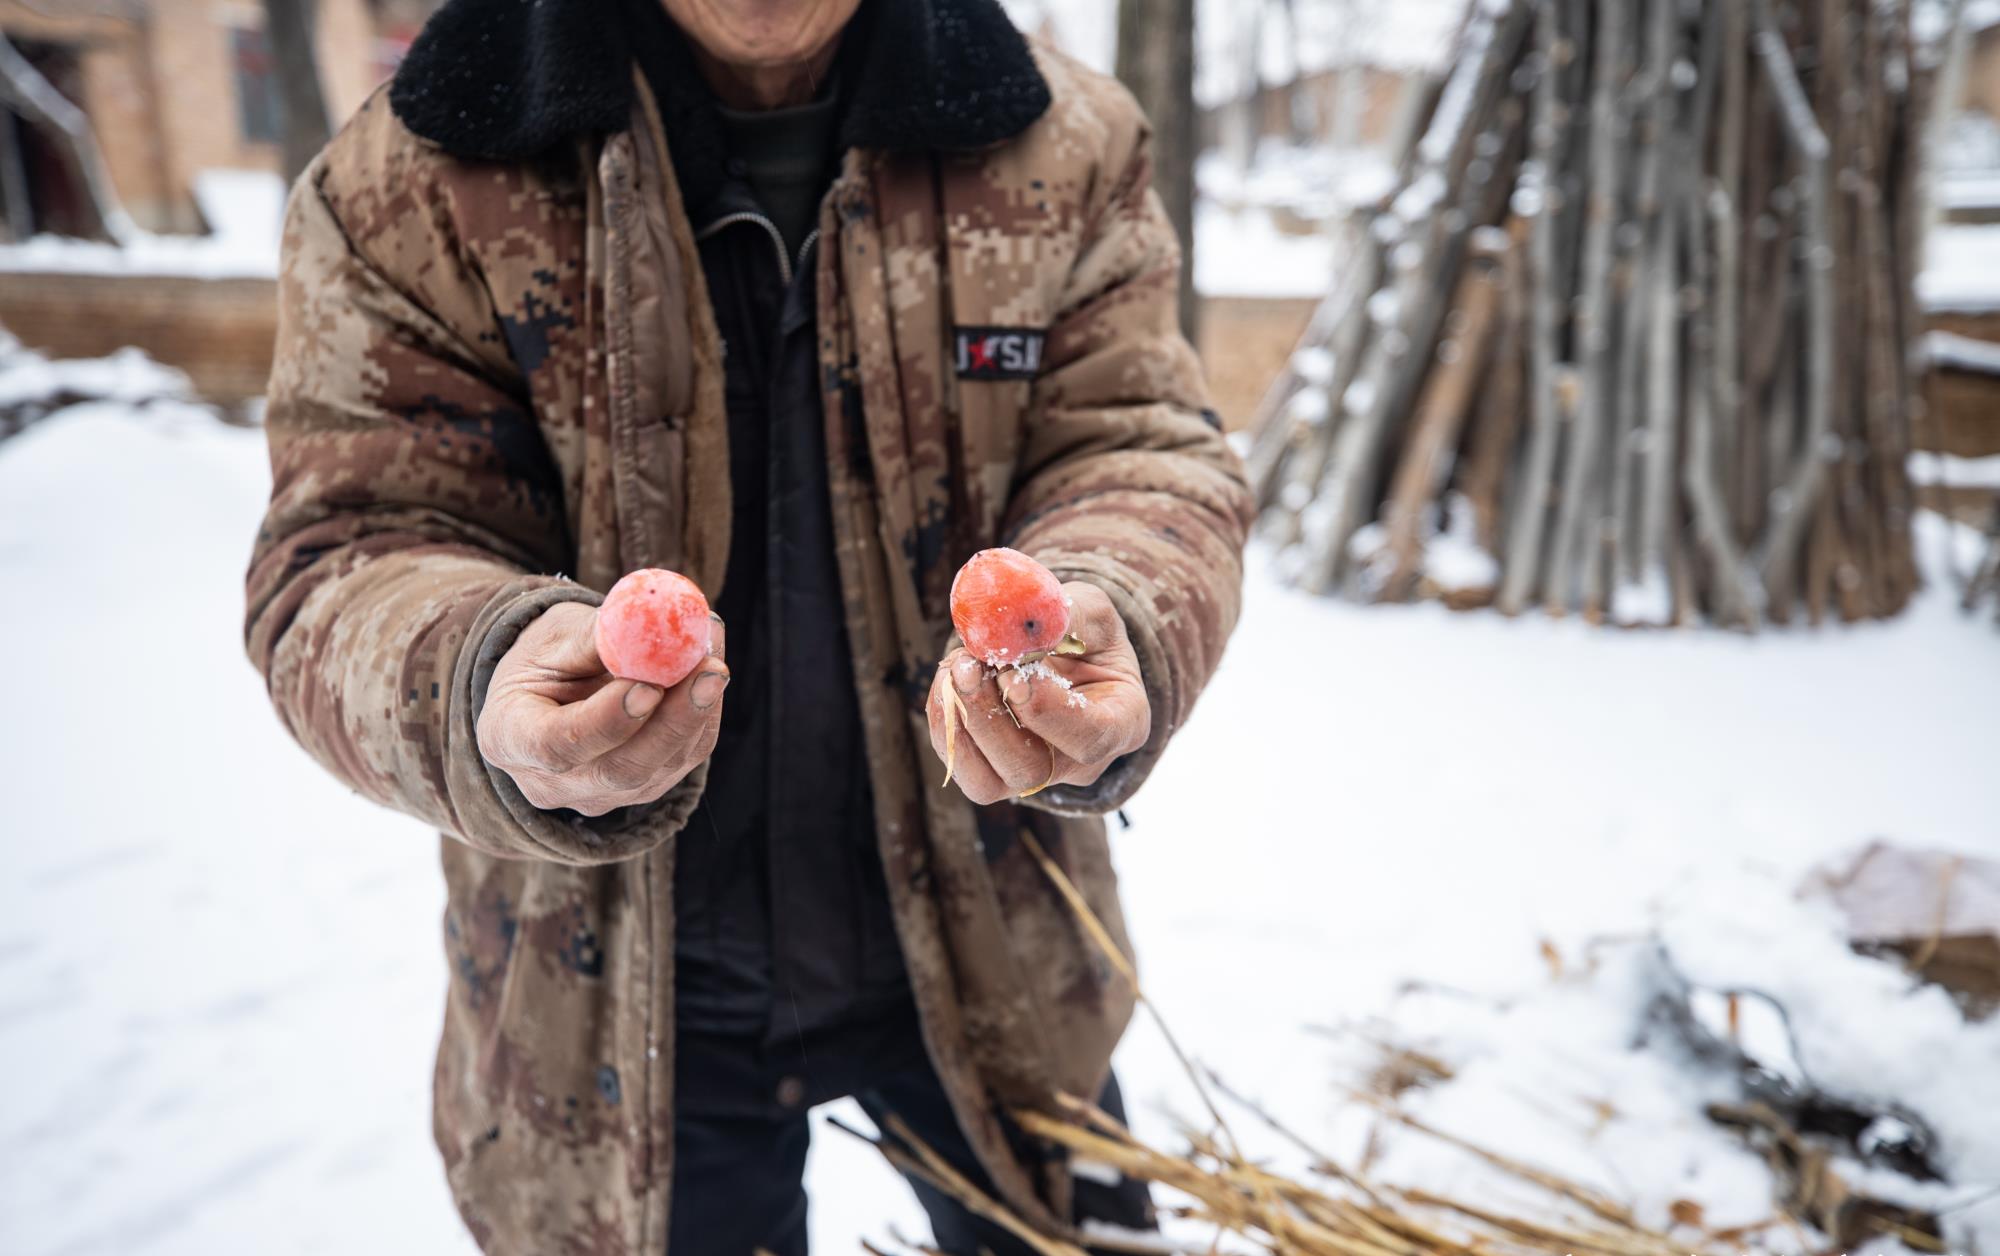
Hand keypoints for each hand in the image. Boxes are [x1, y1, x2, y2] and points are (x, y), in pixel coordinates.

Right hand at [476, 601, 727, 815]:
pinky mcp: (644, 789)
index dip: (608, 721)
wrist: (552, 686)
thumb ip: (600, 635)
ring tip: (712, 648)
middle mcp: (553, 783)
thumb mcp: (556, 634)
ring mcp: (601, 796)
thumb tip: (658, 622)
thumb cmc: (547, 654)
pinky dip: (705, 712)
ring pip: (663, 765)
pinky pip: (685, 756)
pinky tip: (708, 668)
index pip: (558, 746)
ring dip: (699, 707)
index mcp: (510, 739)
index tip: (649, 686)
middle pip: (622, 769)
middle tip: (711, 670)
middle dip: (674, 719)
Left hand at [925, 582, 1149, 804]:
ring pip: (992, 781)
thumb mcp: (1090, 610)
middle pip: (1032, 769)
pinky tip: (947, 680)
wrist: (1060, 651)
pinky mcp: (996, 772)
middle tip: (968, 666)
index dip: (1048, 712)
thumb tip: (1020, 624)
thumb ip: (1068, 615)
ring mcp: (1036, 773)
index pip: (1091, 738)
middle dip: (991, 719)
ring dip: (963, 723)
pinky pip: (964, 768)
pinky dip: (946, 725)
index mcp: (1122, 722)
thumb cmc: (1083, 631)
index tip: (1014, 676)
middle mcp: (1079, 762)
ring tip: (957, 667)